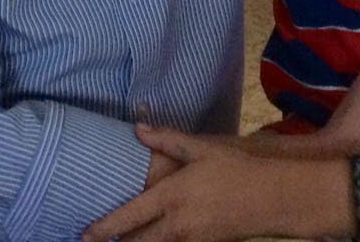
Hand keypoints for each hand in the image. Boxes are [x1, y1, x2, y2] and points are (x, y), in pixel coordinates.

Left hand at [85, 126, 265, 241]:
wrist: (275, 198)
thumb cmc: (237, 169)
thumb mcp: (202, 148)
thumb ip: (167, 139)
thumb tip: (137, 128)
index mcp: (171, 197)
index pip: (129, 217)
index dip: (104, 228)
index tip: (84, 234)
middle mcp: (177, 224)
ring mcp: (192, 240)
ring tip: (119, 241)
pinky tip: (155, 240)